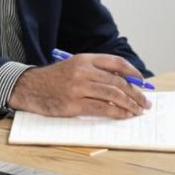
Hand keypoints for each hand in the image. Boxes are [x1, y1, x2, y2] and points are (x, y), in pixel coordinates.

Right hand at [7, 53, 151, 117]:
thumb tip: (123, 83)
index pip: (116, 63)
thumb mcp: (73, 66)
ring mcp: (78, 88)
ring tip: (138, 111)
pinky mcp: (74, 104)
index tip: (143, 82)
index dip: (133, 73)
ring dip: (130, 104)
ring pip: (113, 96)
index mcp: (84, 59)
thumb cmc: (53, 79)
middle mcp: (83, 71)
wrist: (29, 87)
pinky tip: (124, 116)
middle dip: (136, 93)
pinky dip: (117, 113)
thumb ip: (95, 71)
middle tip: (145, 102)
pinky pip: (102, 109)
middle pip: (118, 82)